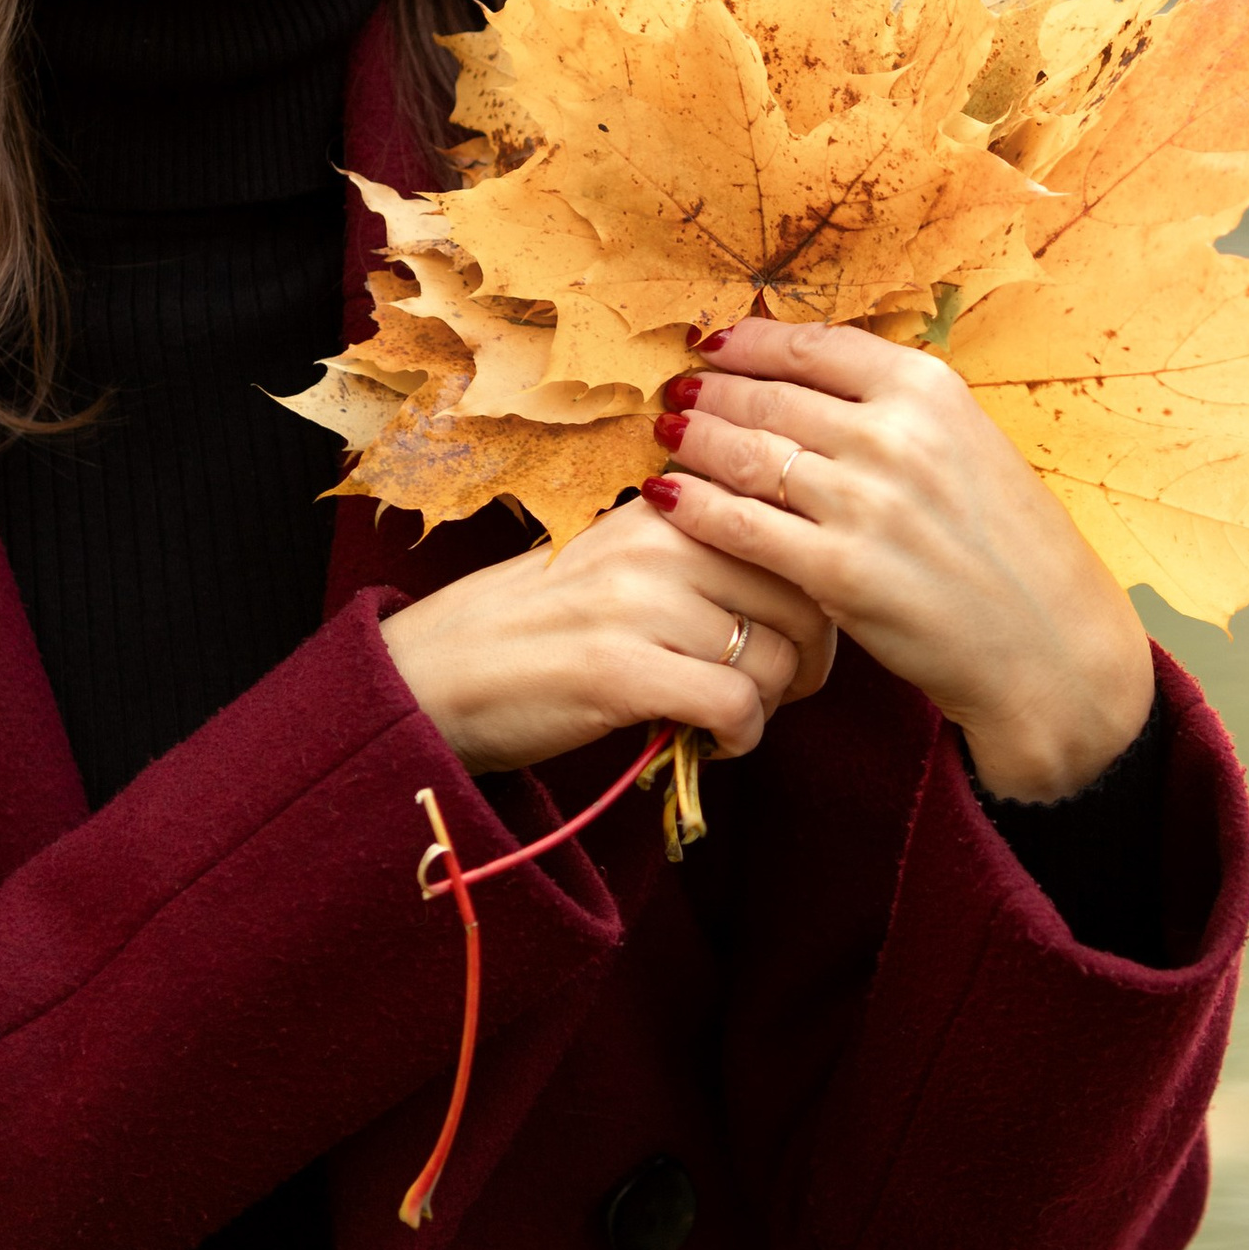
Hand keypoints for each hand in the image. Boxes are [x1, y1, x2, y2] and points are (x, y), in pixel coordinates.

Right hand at [379, 495, 835, 777]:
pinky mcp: (622, 671)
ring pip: (778, 659)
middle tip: (774, 690)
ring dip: (769, 705)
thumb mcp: (620, 561)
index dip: (814, 593)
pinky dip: (739, 737)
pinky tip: (709, 742)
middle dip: (809, 658)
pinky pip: (736, 707)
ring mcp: (640, 603)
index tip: (796, 632)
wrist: (434, 674)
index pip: (791, 531)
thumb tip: (802, 588)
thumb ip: (699, 556)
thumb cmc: (536, 625)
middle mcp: (659, 541)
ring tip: (727, 716)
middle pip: (803, 597)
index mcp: (664, 507)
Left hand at [643, 322, 1154, 802]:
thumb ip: (897, 410)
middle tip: (674, 392)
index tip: (713, 343)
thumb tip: (810, 378)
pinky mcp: (838, 572)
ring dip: (693, 440)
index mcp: (931, 390)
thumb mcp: (969, 446)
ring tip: (665, 434)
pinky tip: (662, 496)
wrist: (1048, 645)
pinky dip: (693, 507)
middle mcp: (896, 435)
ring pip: (745, 453)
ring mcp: (865, 504)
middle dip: (711, 391)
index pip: (813, 345)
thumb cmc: (1009, 548)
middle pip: (769, 395)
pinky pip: (741, 526)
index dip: (749, 341)